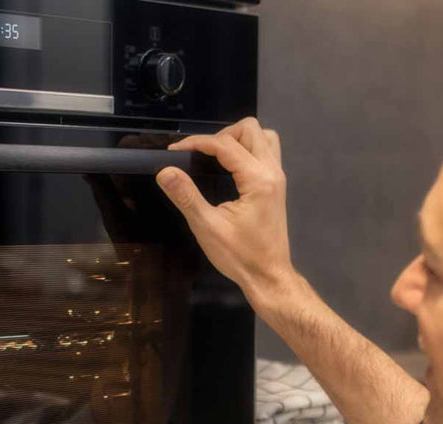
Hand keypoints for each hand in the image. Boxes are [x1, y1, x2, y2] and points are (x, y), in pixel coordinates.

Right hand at [157, 117, 295, 295]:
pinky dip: (248, 150)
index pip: (226, 144)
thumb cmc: (240, 256)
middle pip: (250, 129)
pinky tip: (230, 168)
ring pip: (263, 137)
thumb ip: (186, 196)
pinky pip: (266, 152)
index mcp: (258, 180)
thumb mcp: (207, 227)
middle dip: (221, 135)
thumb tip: (165, 171)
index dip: (196, 142)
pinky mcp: (276, 185)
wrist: (268, 276)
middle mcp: (272, 172)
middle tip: (200, 155)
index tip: (174, 151)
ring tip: (216, 158)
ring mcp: (277, 177)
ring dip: (238, 139)